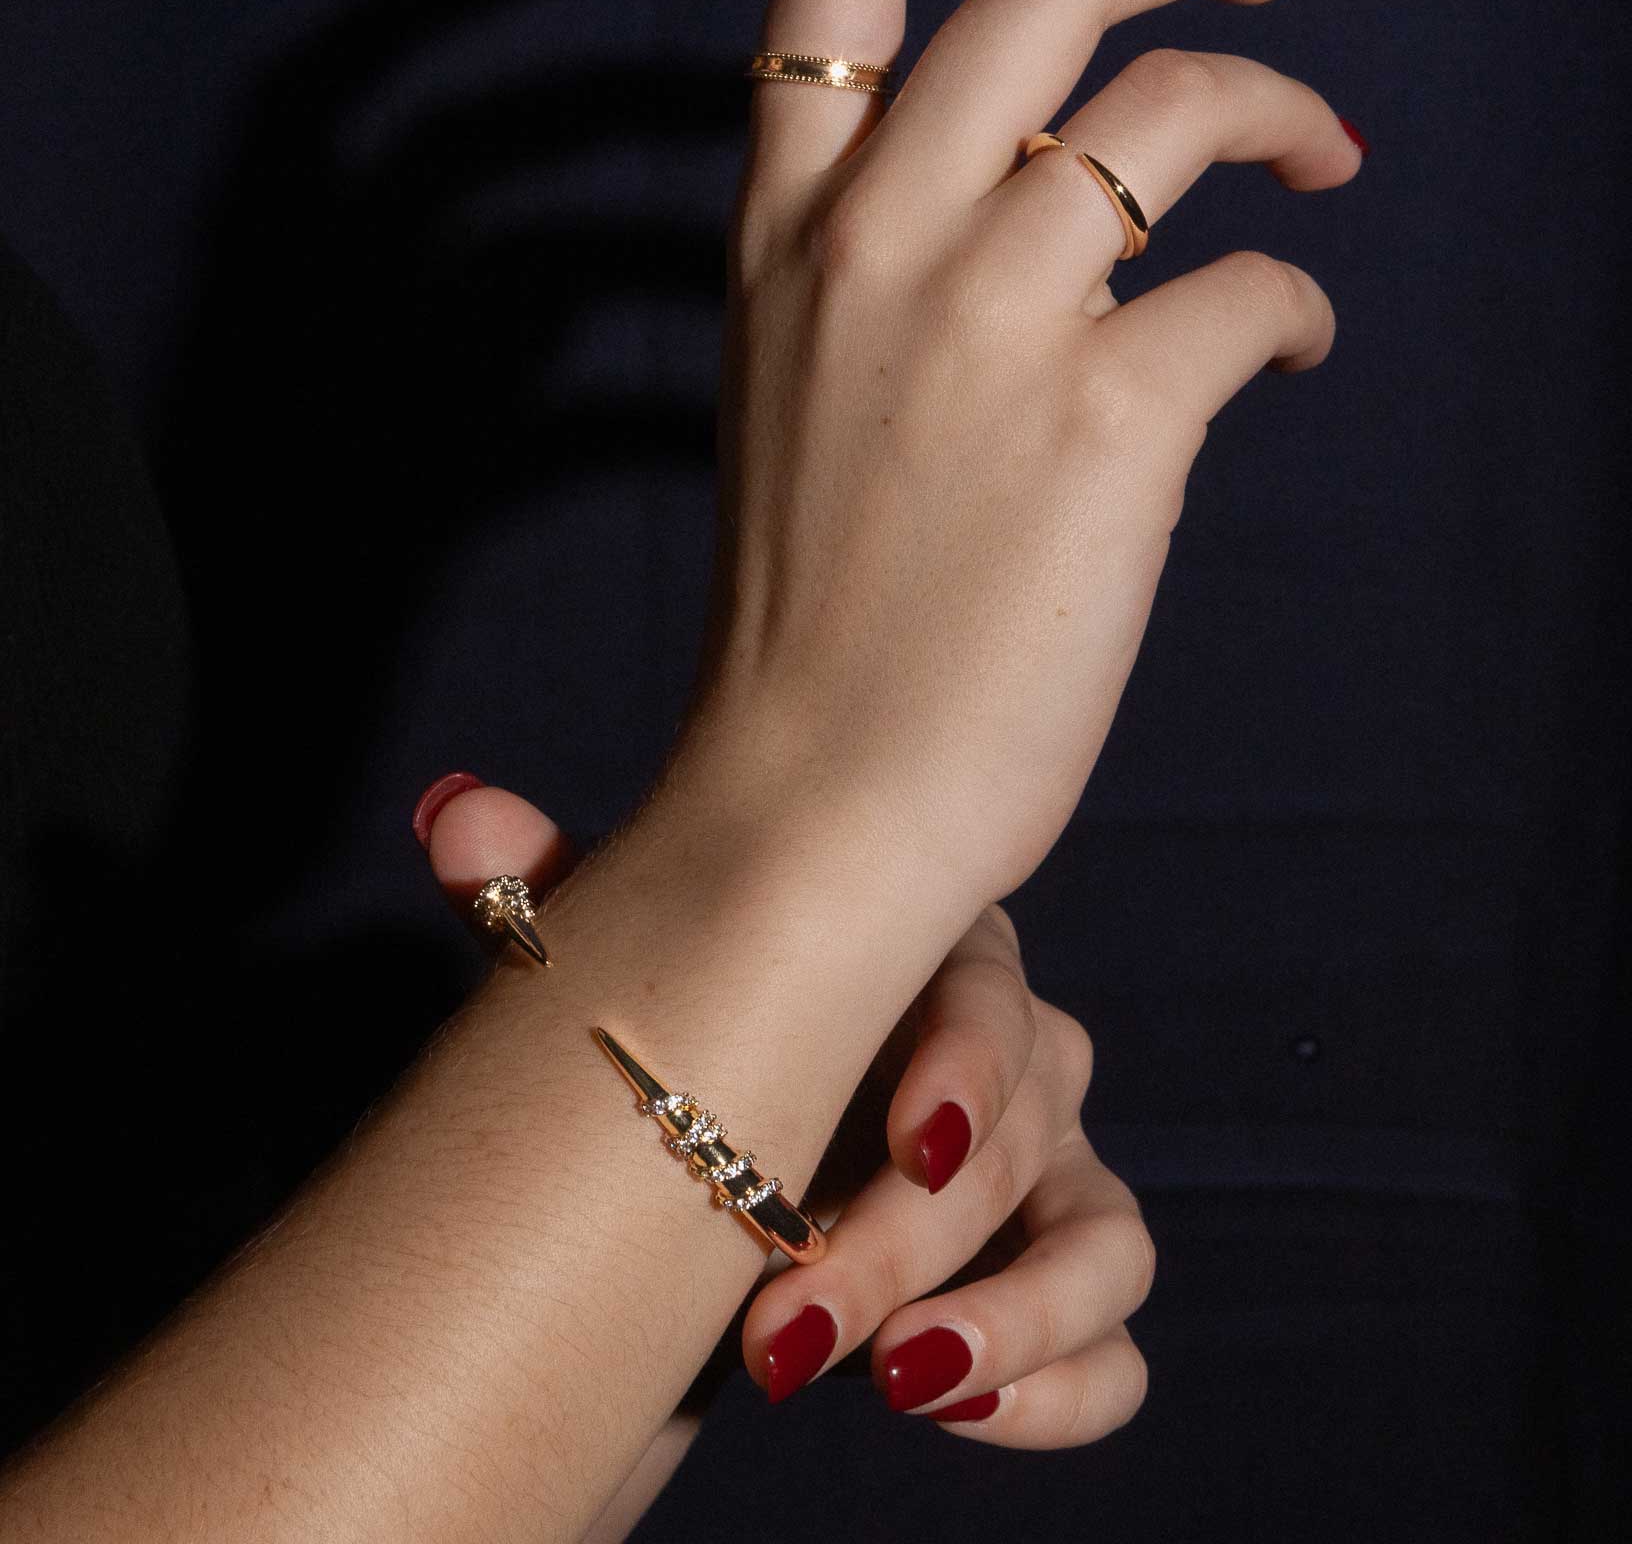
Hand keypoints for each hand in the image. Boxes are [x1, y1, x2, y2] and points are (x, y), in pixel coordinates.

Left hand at [415, 775, 1152, 1452]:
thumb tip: (452, 816)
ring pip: (1111, 1247)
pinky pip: (1117, 1351)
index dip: (968, 1067)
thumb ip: (545, 897)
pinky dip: (1063, 1388)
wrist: (707, 1172)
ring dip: (1021, 1321)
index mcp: (931, 964)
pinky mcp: (1047, 1300)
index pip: (994, 994)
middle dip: (912, 1243)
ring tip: (900, 1381)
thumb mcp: (614, 981)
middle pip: (1031, 1138)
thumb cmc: (685, 1047)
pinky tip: (954, 1410)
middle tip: (787, 1326)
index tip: (906, 1146)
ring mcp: (1046, 1184)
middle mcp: (1011, 1067)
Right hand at [652, 0, 1356, 922]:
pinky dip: (1295, 300)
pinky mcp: (1106, 428)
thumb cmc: (811, 624)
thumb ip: (881, 266)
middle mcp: (875, 245)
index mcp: (781, 235)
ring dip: (1284, 104)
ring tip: (1324, 155)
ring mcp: (989, 327)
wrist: (808, 809)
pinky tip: (1288, 345)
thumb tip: (1054, 197)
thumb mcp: (797, 396)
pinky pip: (1250, 292)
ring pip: (1176, 108)